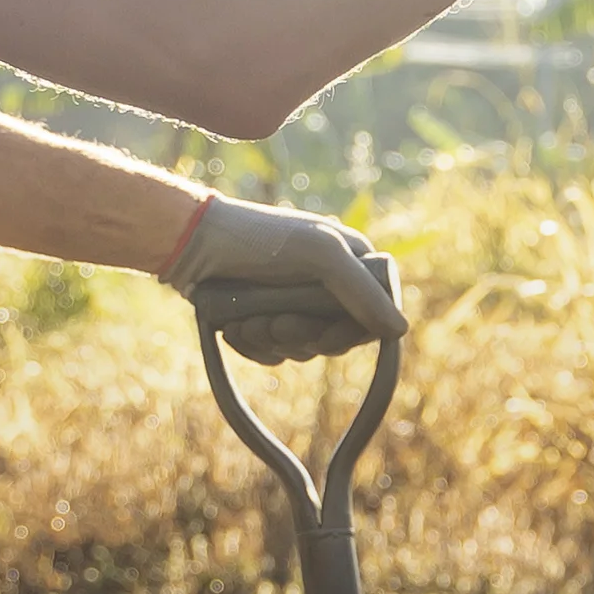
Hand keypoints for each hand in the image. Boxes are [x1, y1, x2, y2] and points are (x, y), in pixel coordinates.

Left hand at [160, 196, 405, 363]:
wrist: (193, 245)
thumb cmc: (259, 240)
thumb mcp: (319, 256)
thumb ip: (362, 292)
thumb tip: (400, 331)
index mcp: (351, 259)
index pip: (373, 313)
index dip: (350, 333)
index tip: (325, 337)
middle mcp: (329, 283)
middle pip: (337, 336)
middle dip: (302, 334)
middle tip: (275, 323)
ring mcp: (296, 302)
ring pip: (304, 347)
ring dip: (273, 339)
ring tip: (247, 320)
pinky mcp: (267, 319)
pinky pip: (275, 352)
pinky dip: (255, 346)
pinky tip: (235, 328)